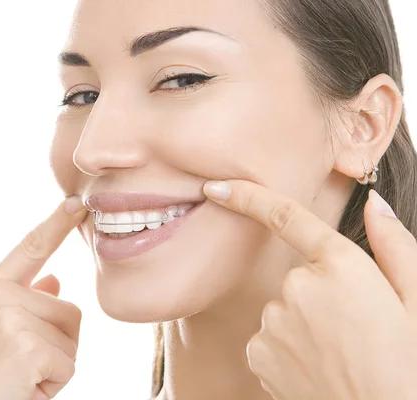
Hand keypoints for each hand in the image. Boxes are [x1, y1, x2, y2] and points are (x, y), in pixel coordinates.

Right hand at [0, 196, 87, 399]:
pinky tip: (20, 390)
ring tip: (16, 379)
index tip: (79, 202)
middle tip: (16, 368)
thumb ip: (23, 303)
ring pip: (71, 339)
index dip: (57, 223)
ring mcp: (10, 316)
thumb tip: (55, 280)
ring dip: (53, 367)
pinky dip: (52, 386)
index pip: (32, 248)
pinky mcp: (26, 346)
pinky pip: (68, 365)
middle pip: (69, 311)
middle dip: (55, 346)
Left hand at [204, 180, 416, 399]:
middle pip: (296, 277)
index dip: (246, 196)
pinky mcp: (258, 352)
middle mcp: (298, 287)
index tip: (214, 186)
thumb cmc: (408, 362)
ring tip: (337, 352)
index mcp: (341, 266)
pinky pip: (268, 337)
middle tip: (351, 328)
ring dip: (303, 324)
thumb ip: (394, 246)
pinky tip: (315, 367)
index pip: (285, 217)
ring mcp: (273, 321)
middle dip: (318, 294)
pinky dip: (287, 348)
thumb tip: (373, 203)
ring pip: (282, 309)